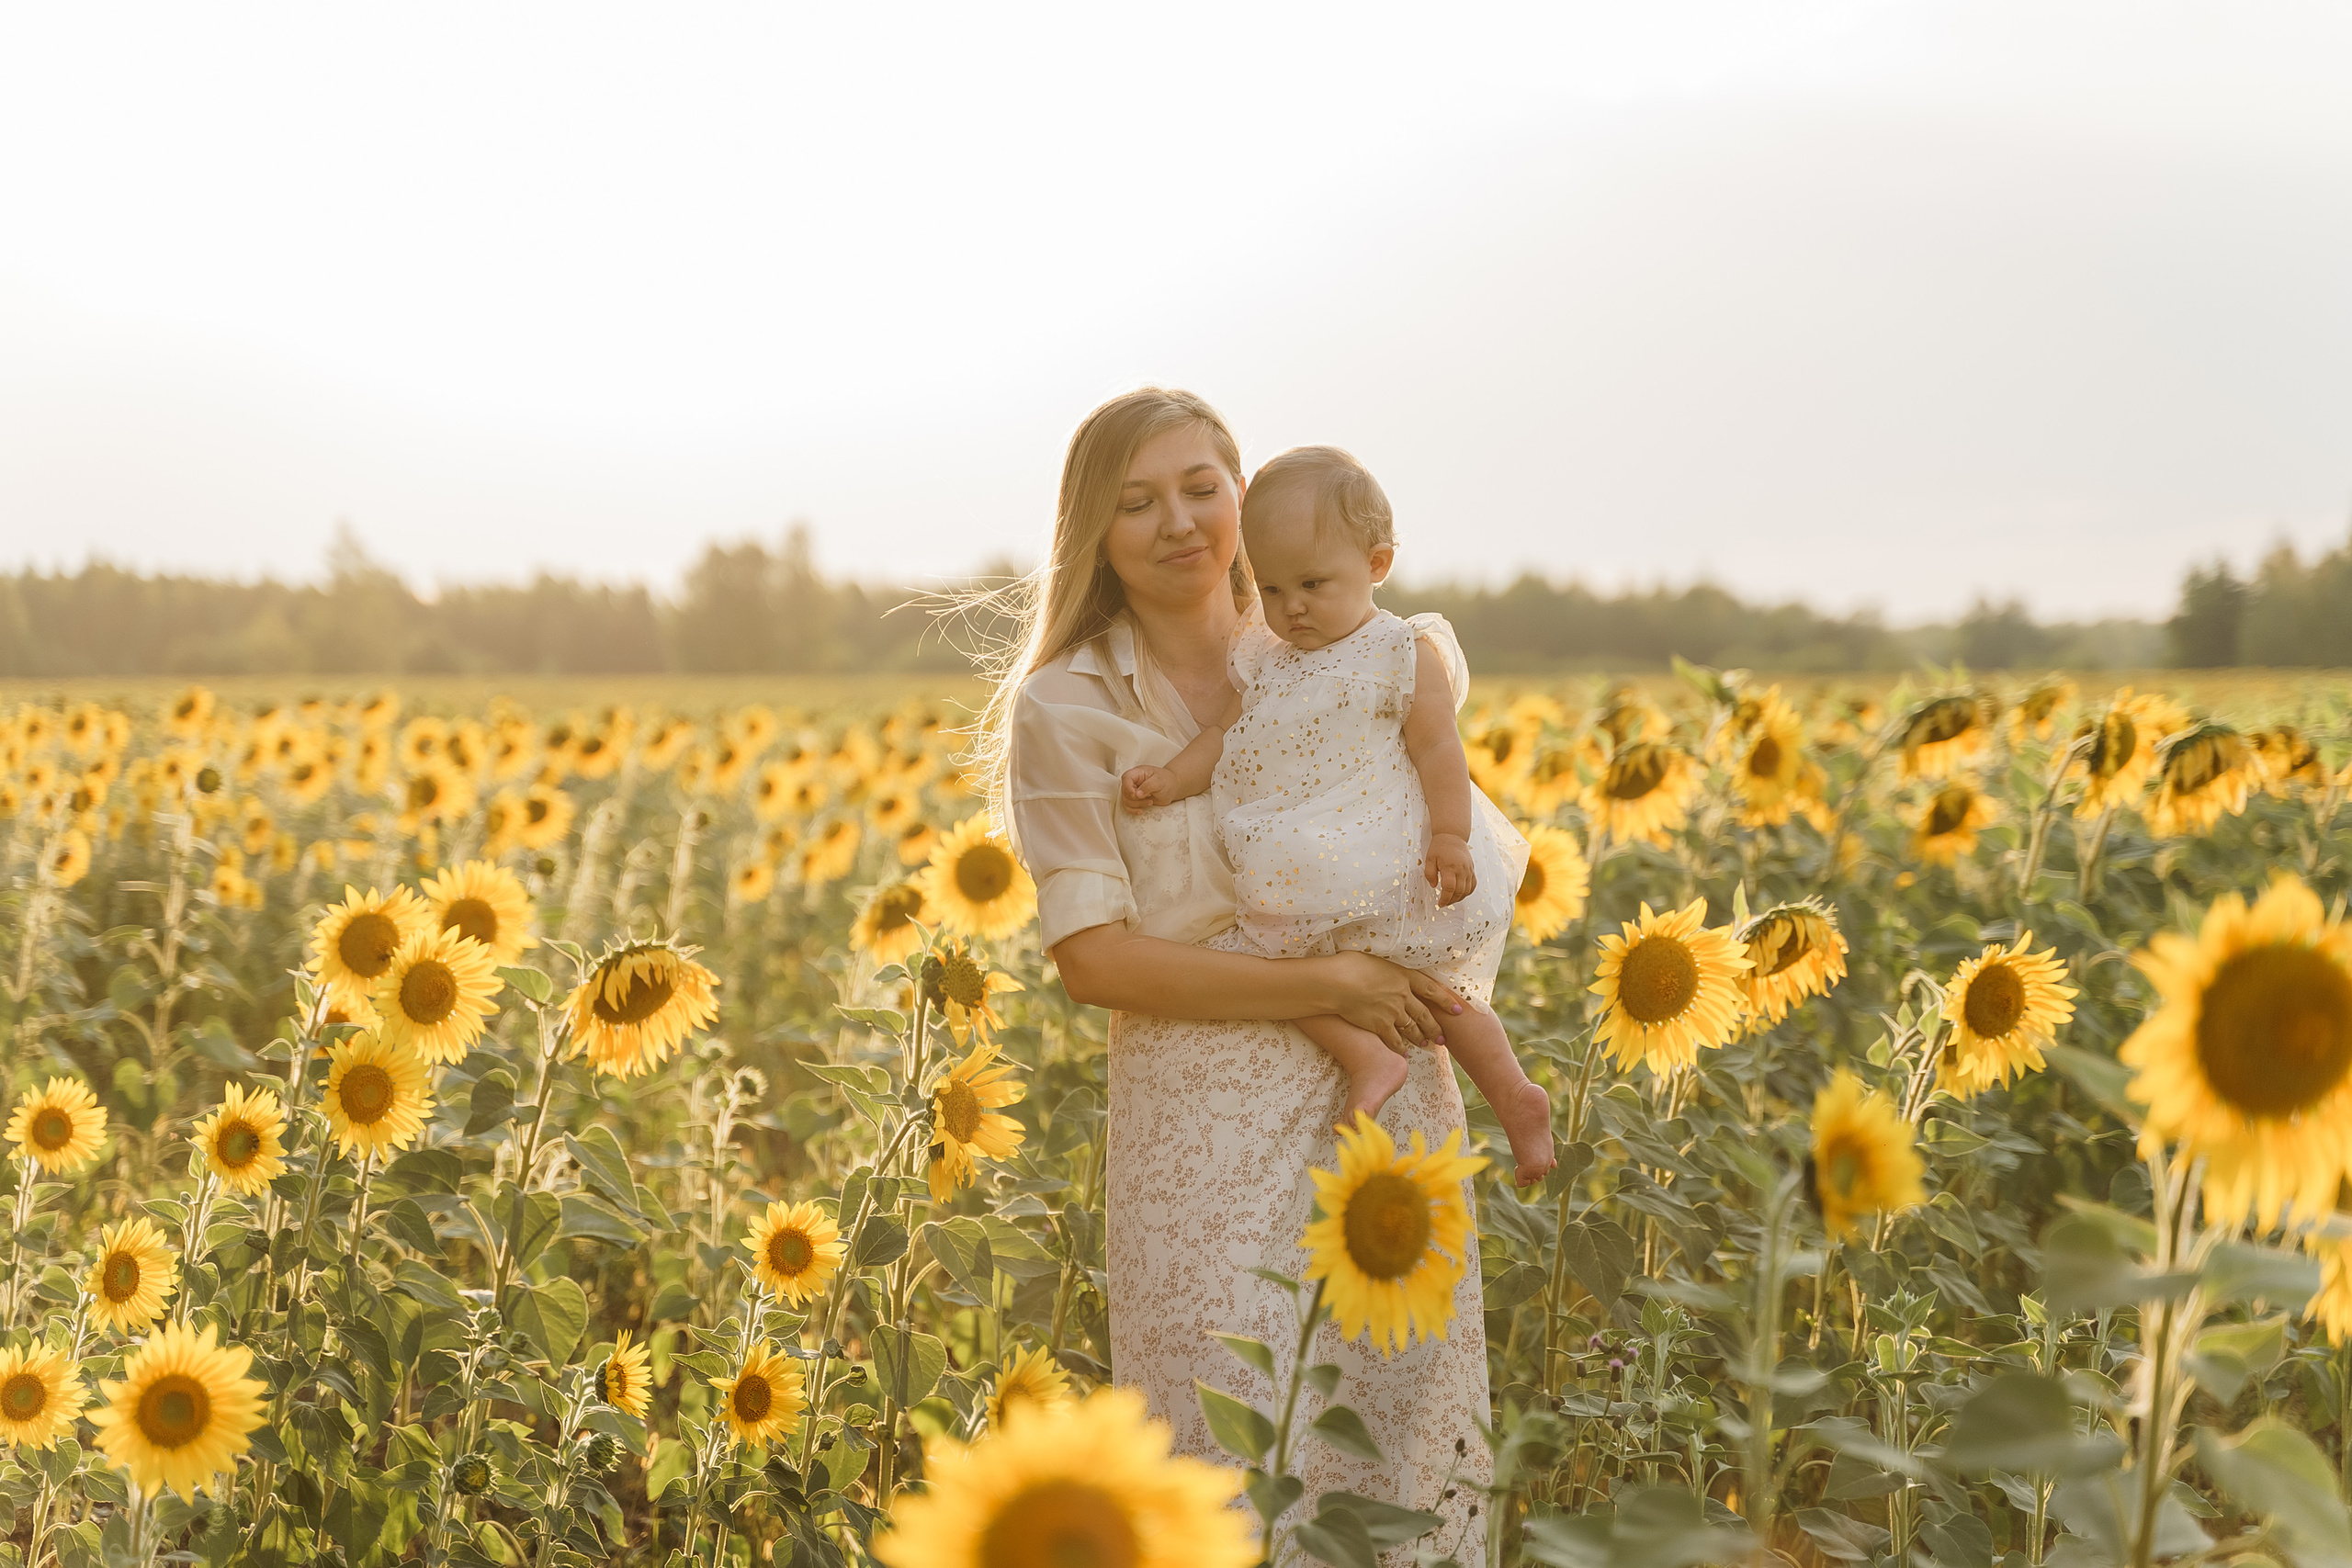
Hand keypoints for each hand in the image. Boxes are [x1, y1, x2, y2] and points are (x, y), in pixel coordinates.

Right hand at [1121, 766, 1175, 812]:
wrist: (1172, 788)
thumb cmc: (1166, 781)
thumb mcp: (1159, 781)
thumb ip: (1148, 785)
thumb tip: (1137, 794)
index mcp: (1138, 773)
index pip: (1126, 777)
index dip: (1127, 787)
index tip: (1134, 794)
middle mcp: (1134, 782)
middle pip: (1124, 791)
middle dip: (1136, 798)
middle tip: (1149, 797)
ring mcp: (1133, 791)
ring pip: (1126, 800)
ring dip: (1137, 804)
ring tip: (1150, 802)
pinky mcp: (1135, 800)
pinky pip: (1128, 806)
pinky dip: (1133, 810)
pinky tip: (1141, 811)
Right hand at [1323, 952, 1464, 1052]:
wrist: (1338, 983)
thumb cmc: (1350, 964)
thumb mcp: (1375, 958)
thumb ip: (1386, 968)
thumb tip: (1385, 969)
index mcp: (1403, 976)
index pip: (1431, 989)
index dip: (1445, 1000)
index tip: (1457, 1009)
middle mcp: (1403, 995)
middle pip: (1424, 1014)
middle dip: (1435, 1028)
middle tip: (1443, 1039)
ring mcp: (1393, 1012)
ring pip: (1412, 1029)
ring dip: (1420, 1038)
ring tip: (1426, 1044)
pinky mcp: (1380, 1026)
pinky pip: (1394, 1040)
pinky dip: (1400, 1047)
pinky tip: (1404, 1052)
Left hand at [1424, 833, 1476, 907]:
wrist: (1453, 836)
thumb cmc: (1440, 846)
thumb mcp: (1429, 859)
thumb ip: (1429, 874)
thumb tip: (1434, 886)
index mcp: (1450, 867)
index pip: (1449, 888)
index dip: (1445, 898)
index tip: (1440, 903)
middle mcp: (1462, 870)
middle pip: (1459, 891)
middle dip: (1451, 900)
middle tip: (1443, 903)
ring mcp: (1468, 870)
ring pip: (1467, 890)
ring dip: (1459, 898)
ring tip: (1450, 900)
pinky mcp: (1472, 870)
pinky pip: (1473, 885)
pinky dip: (1467, 892)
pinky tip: (1460, 894)